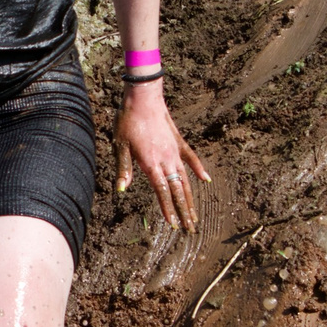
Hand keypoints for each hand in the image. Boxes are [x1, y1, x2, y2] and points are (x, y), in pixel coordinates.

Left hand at [114, 81, 210, 229]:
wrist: (143, 98)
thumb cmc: (128, 121)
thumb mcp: (120, 146)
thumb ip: (124, 168)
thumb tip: (121, 189)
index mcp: (151, 163)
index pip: (162, 192)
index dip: (168, 209)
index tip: (174, 225)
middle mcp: (166, 160)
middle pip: (178, 191)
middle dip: (184, 211)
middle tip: (190, 228)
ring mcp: (175, 151)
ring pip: (186, 180)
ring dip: (191, 199)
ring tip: (195, 214)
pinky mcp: (179, 142)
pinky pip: (191, 158)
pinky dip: (199, 170)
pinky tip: (206, 180)